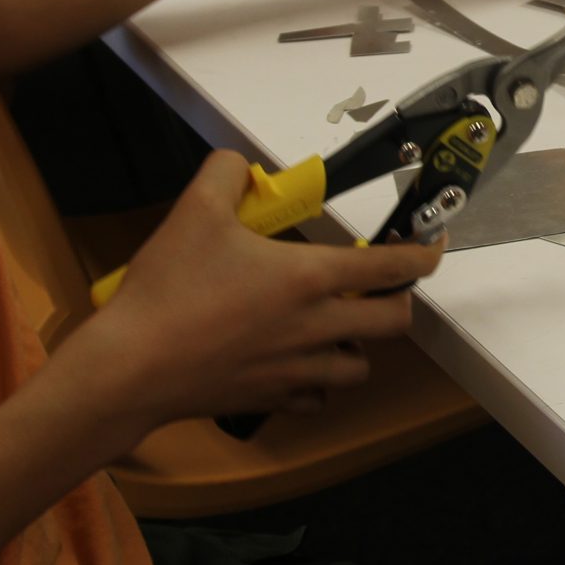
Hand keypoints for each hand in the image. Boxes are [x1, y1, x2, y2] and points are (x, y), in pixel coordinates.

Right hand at [63, 152, 437, 440]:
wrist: (132, 368)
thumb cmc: (168, 290)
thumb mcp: (194, 211)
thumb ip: (225, 173)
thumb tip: (239, 164)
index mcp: (309, 277)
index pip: (390, 266)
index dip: (423, 254)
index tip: (433, 246)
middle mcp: (316, 327)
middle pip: (393, 322)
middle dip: (399, 302)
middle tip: (382, 287)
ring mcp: (297, 369)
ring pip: (360, 367)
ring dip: (359, 346)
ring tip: (338, 327)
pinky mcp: (271, 399)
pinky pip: (317, 399)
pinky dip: (319, 384)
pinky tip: (299, 366)